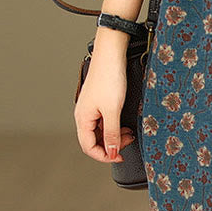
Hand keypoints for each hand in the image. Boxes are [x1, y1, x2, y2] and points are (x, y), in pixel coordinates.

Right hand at [74, 44, 136, 163]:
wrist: (111, 54)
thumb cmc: (109, 78)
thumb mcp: (113, 109)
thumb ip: (112, 132)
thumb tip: (111, 152)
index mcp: (83, 119)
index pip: (89, 147)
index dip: (104, 155)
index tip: (119, 156)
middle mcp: (84, 114)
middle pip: (95, 139)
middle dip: (112, 144)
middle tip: (128, 140)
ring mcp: (91, 107)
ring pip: (101, 129)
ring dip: (114, 134)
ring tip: (129, 132)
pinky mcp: (99, 100)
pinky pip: (105, 119)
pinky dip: (115, 124)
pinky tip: (124, 122)